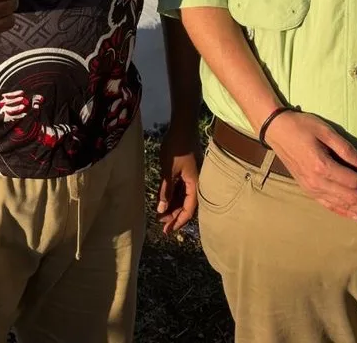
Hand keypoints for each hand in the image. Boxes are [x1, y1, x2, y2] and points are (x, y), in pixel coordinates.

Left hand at [156, 119, 200, 233]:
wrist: (182, 126)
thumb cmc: (176, 147)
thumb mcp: (168, 170)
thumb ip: (166, 190)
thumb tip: (162, 210)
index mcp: (195, 184)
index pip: (189, 208)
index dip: (179, 220)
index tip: (169, 230)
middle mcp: (195, 182)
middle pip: (186, 204)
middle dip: (175, 215)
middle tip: (162, 226)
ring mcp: (191, 177)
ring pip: (183, 196)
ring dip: (172, 206)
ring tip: (161, 216)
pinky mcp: (186, 171)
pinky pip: (180, 188)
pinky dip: (172, 195)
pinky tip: (163, 201)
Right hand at [262, 110, 356, 219]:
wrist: (276, 131)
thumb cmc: (301, 126)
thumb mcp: (325, 131)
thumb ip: (345, 149)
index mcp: (322, 166)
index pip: (353, 180)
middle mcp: (317, 181)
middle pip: (349, 197)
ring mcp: (311, 187)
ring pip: (341, 204)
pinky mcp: (307, 188)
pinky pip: (328, 204)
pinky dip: (343, 212)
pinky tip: (355, 215)